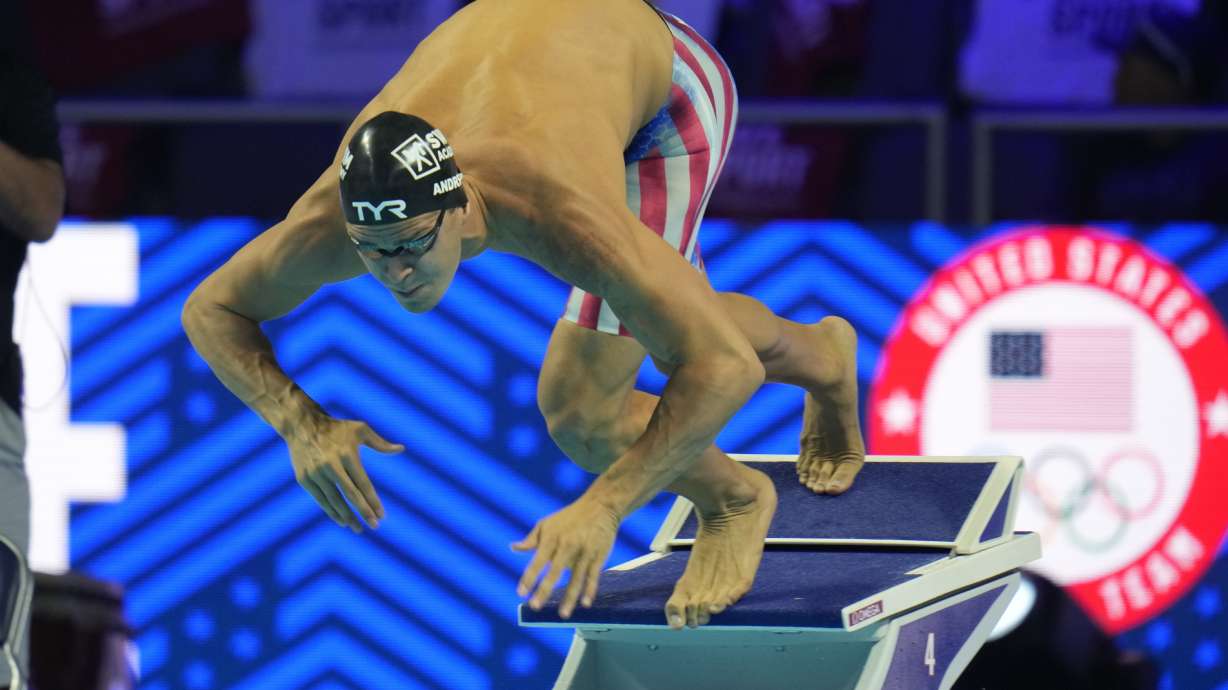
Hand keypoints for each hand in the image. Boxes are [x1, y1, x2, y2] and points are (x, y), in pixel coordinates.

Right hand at [285, 416, 403, 532]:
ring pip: (334, 500)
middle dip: (364, 512)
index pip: (363, 483)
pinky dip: (331, 511)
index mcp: (347, 454)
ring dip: (347, 516)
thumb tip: (401, 449)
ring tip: (358, 529)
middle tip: (374, 526)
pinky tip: (342, 521)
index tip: (382, 515)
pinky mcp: (304, 479)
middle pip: (350, 494)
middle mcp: (331, 465)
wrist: (301, 425)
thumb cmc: (337, 428)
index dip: (373, 501)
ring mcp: (316, 473)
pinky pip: (320, 499)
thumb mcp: (360, 429)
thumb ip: (381, 443)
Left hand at [511, 495, 620, 617]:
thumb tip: (513, 548)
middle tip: (535, 607)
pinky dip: (589, 589)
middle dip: (544, 590)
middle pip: (555, 572)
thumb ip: (531, 539)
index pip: (537, 561)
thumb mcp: (547, 523)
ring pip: (576, 578)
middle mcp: (567, 545)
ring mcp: (584, 551)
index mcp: (552, 538)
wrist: (600, 506)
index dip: (529, 578)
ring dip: (569, 597)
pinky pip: (593, 575)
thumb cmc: (569, 517)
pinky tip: (585, 603)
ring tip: (563, 615)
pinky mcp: (598, 555)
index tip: (520, 593)